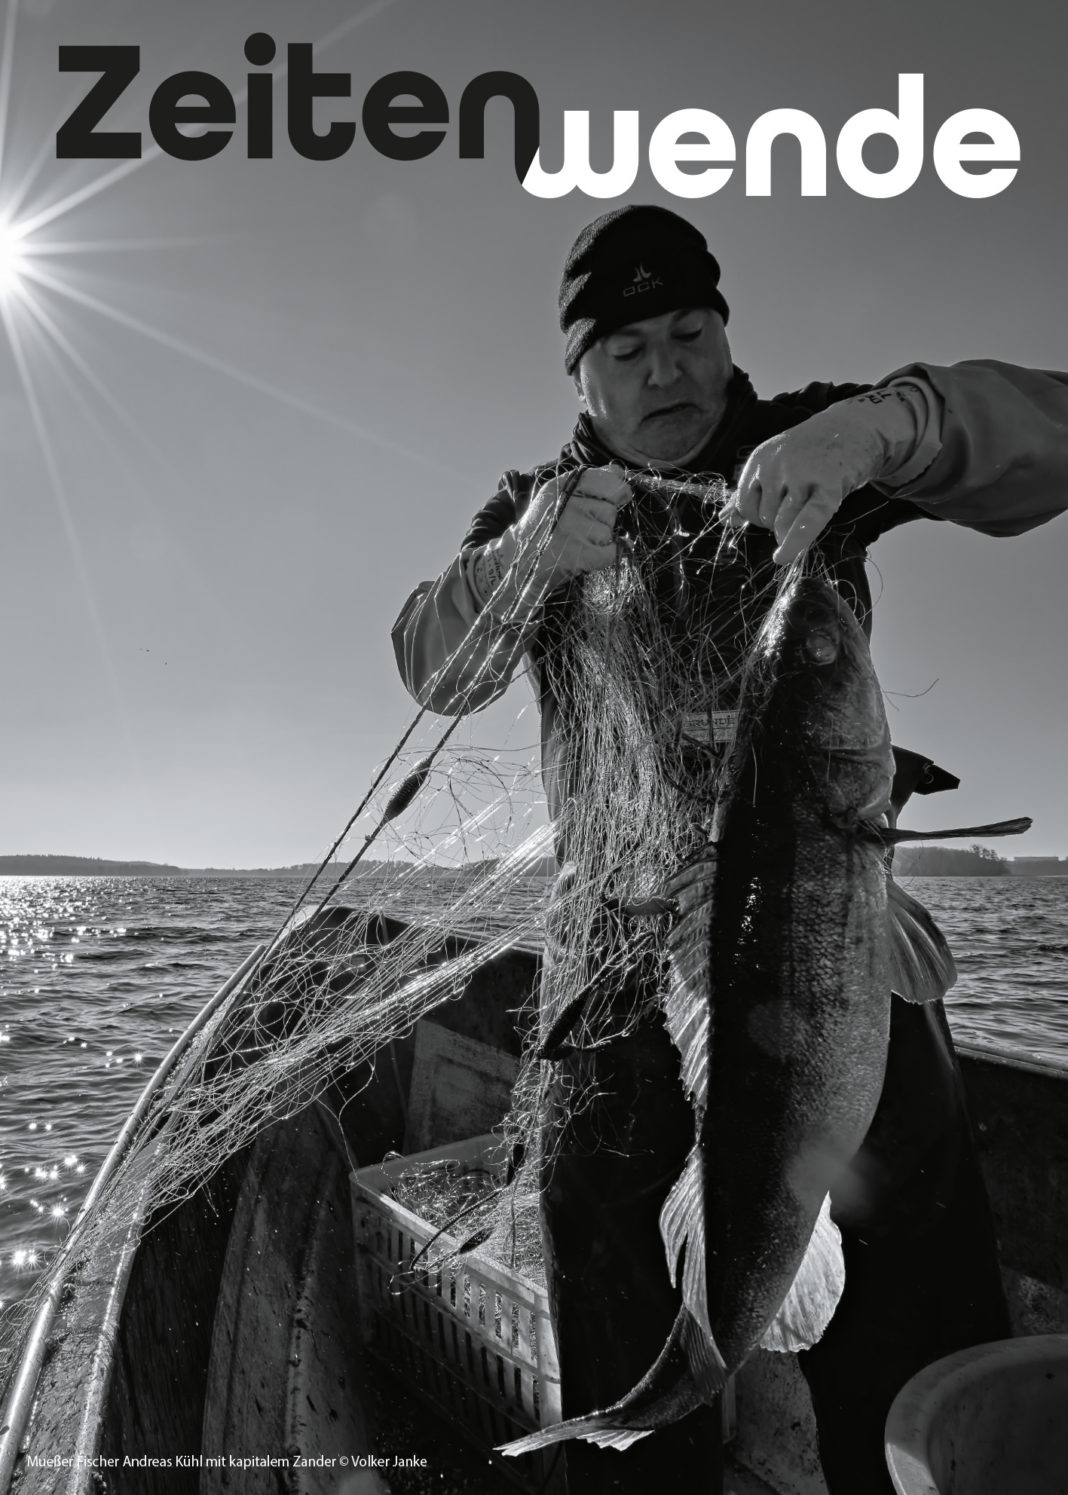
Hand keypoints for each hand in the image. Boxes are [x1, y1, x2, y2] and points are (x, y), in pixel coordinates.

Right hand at [506, 465, 631, 588]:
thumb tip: (619, 471)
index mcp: (565, 484)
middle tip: (581, 528)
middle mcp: (570, 503)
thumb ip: (593, 480)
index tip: (616, 500)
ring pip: (609, 532)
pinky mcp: (579, 554)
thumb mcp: (561, 493)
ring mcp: (574, 529)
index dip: (618, 492)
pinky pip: (610, 553)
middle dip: (602, 521)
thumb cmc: (544, 524)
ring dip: (599, 540)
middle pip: (611, 511)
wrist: (518, 557)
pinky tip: (586, 555)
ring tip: (577, 542)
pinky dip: (604, 556)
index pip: (610, 482)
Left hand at [726, 399, 889, 563]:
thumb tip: (725, 519)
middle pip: (764, 518)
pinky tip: (783, 557)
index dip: (757, 517)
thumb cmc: (811, 453)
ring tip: (808, 509)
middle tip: (799, 505)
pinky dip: (795, 543)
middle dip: (778, 522)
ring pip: (783, 524)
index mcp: (759, 459)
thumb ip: (749, 492)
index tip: (775, 511)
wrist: (854, 428)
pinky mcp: (829, 483)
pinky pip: (807, 521)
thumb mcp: (774, 464)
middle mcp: (776, 464)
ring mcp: (802, 472)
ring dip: (793, 530)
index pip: (744, 507)